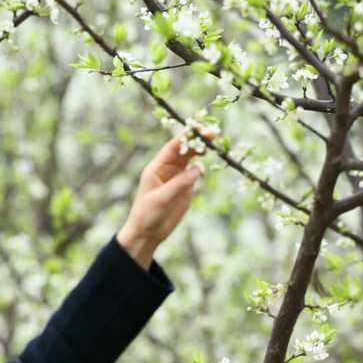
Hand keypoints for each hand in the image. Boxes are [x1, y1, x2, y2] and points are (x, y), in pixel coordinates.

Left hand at [123, 125, 215, 246]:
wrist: (147, 233)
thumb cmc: (148, 214)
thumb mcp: (162, 198)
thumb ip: (180, 183)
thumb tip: (199, 168)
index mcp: (156, 168)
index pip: (173, 147)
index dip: (186, 136)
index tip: (198, 128)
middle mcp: (167, 169)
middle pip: (184, 150)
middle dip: (198, 140)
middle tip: (213, 133)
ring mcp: (176, 177)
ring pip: (191, 159)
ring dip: (201, 151)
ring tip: (214, 145)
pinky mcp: (185, 187)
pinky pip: (195, 172)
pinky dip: (202, 166)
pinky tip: (207, 164)